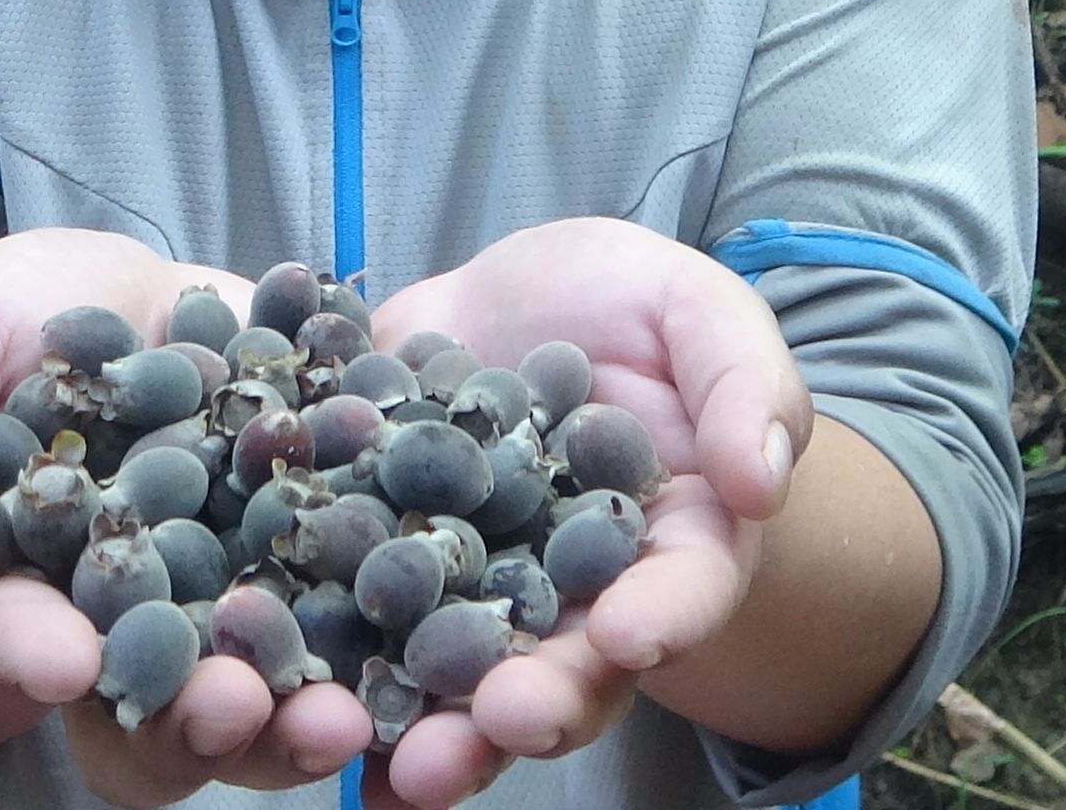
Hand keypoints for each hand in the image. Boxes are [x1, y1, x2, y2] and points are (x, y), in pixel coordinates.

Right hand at [0, 228, 368, 802]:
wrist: (143, 299)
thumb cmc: (16, 325)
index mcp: (24, 587)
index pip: (12, 632)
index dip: (27, 651)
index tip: (61, 664)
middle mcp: (136, 618)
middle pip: (154, 696)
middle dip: (193, 717)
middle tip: (233, 710)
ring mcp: (238, 595)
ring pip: (267, 684)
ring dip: (304, 711)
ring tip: (343, 717)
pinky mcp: (325, 550)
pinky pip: (365, 601)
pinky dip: (399, 622)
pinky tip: (439, 619)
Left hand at [357, 218, 811, 807]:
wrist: (513, 302)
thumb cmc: (634, 309)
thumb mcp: (698, 314)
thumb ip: (743, 387)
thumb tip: (762, 482)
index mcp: (668, 548)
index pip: (683, 592)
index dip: (662, 619)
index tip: (626, 636)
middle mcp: (573, 599)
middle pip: (568, 670)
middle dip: (534, 705)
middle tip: (500, 722)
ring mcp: (475, 597)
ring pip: (463, 681)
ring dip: (435, 731)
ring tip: (402, 768)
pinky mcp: (384, 570)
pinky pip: (361, 635)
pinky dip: (336, 681)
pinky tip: (304, 718)